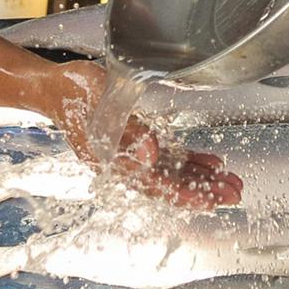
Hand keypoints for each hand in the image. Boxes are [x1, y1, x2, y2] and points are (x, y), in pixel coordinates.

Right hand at [42, 61, 242, 207]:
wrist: (55, 87)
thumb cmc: (72, 93)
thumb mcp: (101, 105)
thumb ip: (128, 131)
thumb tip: (152, 155)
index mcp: (111, 161)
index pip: (153, 185)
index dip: (182, 194)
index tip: (208, 201)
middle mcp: (124, 164)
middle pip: (170, 184)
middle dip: (204, 191)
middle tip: (233, 195)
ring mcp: (132, 155)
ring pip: (174, 173)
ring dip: (204, 179)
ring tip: (231, 184)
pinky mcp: (138, 143)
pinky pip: (169, 159)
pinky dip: (192, 161)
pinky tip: (213, 163)